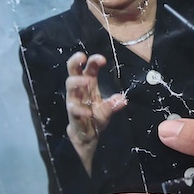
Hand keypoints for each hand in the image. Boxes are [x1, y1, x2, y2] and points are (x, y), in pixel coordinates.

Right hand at [65, 52, 126, 172]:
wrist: (86, 137)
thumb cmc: (95, 117)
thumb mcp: (107, 109)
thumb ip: (113, 103)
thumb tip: (123, 99)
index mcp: (89, 84)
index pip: (89, 68)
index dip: (93, 61)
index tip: (102, 59)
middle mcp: (79, 90)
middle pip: (72, 71)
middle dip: (74, 62)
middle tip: (81, 56)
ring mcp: (74, 101)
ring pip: (69, 86)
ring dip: (77, 81)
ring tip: (87, 80)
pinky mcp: (72, 114)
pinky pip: (74, 109)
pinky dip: (81, 110)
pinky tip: (88, 112)